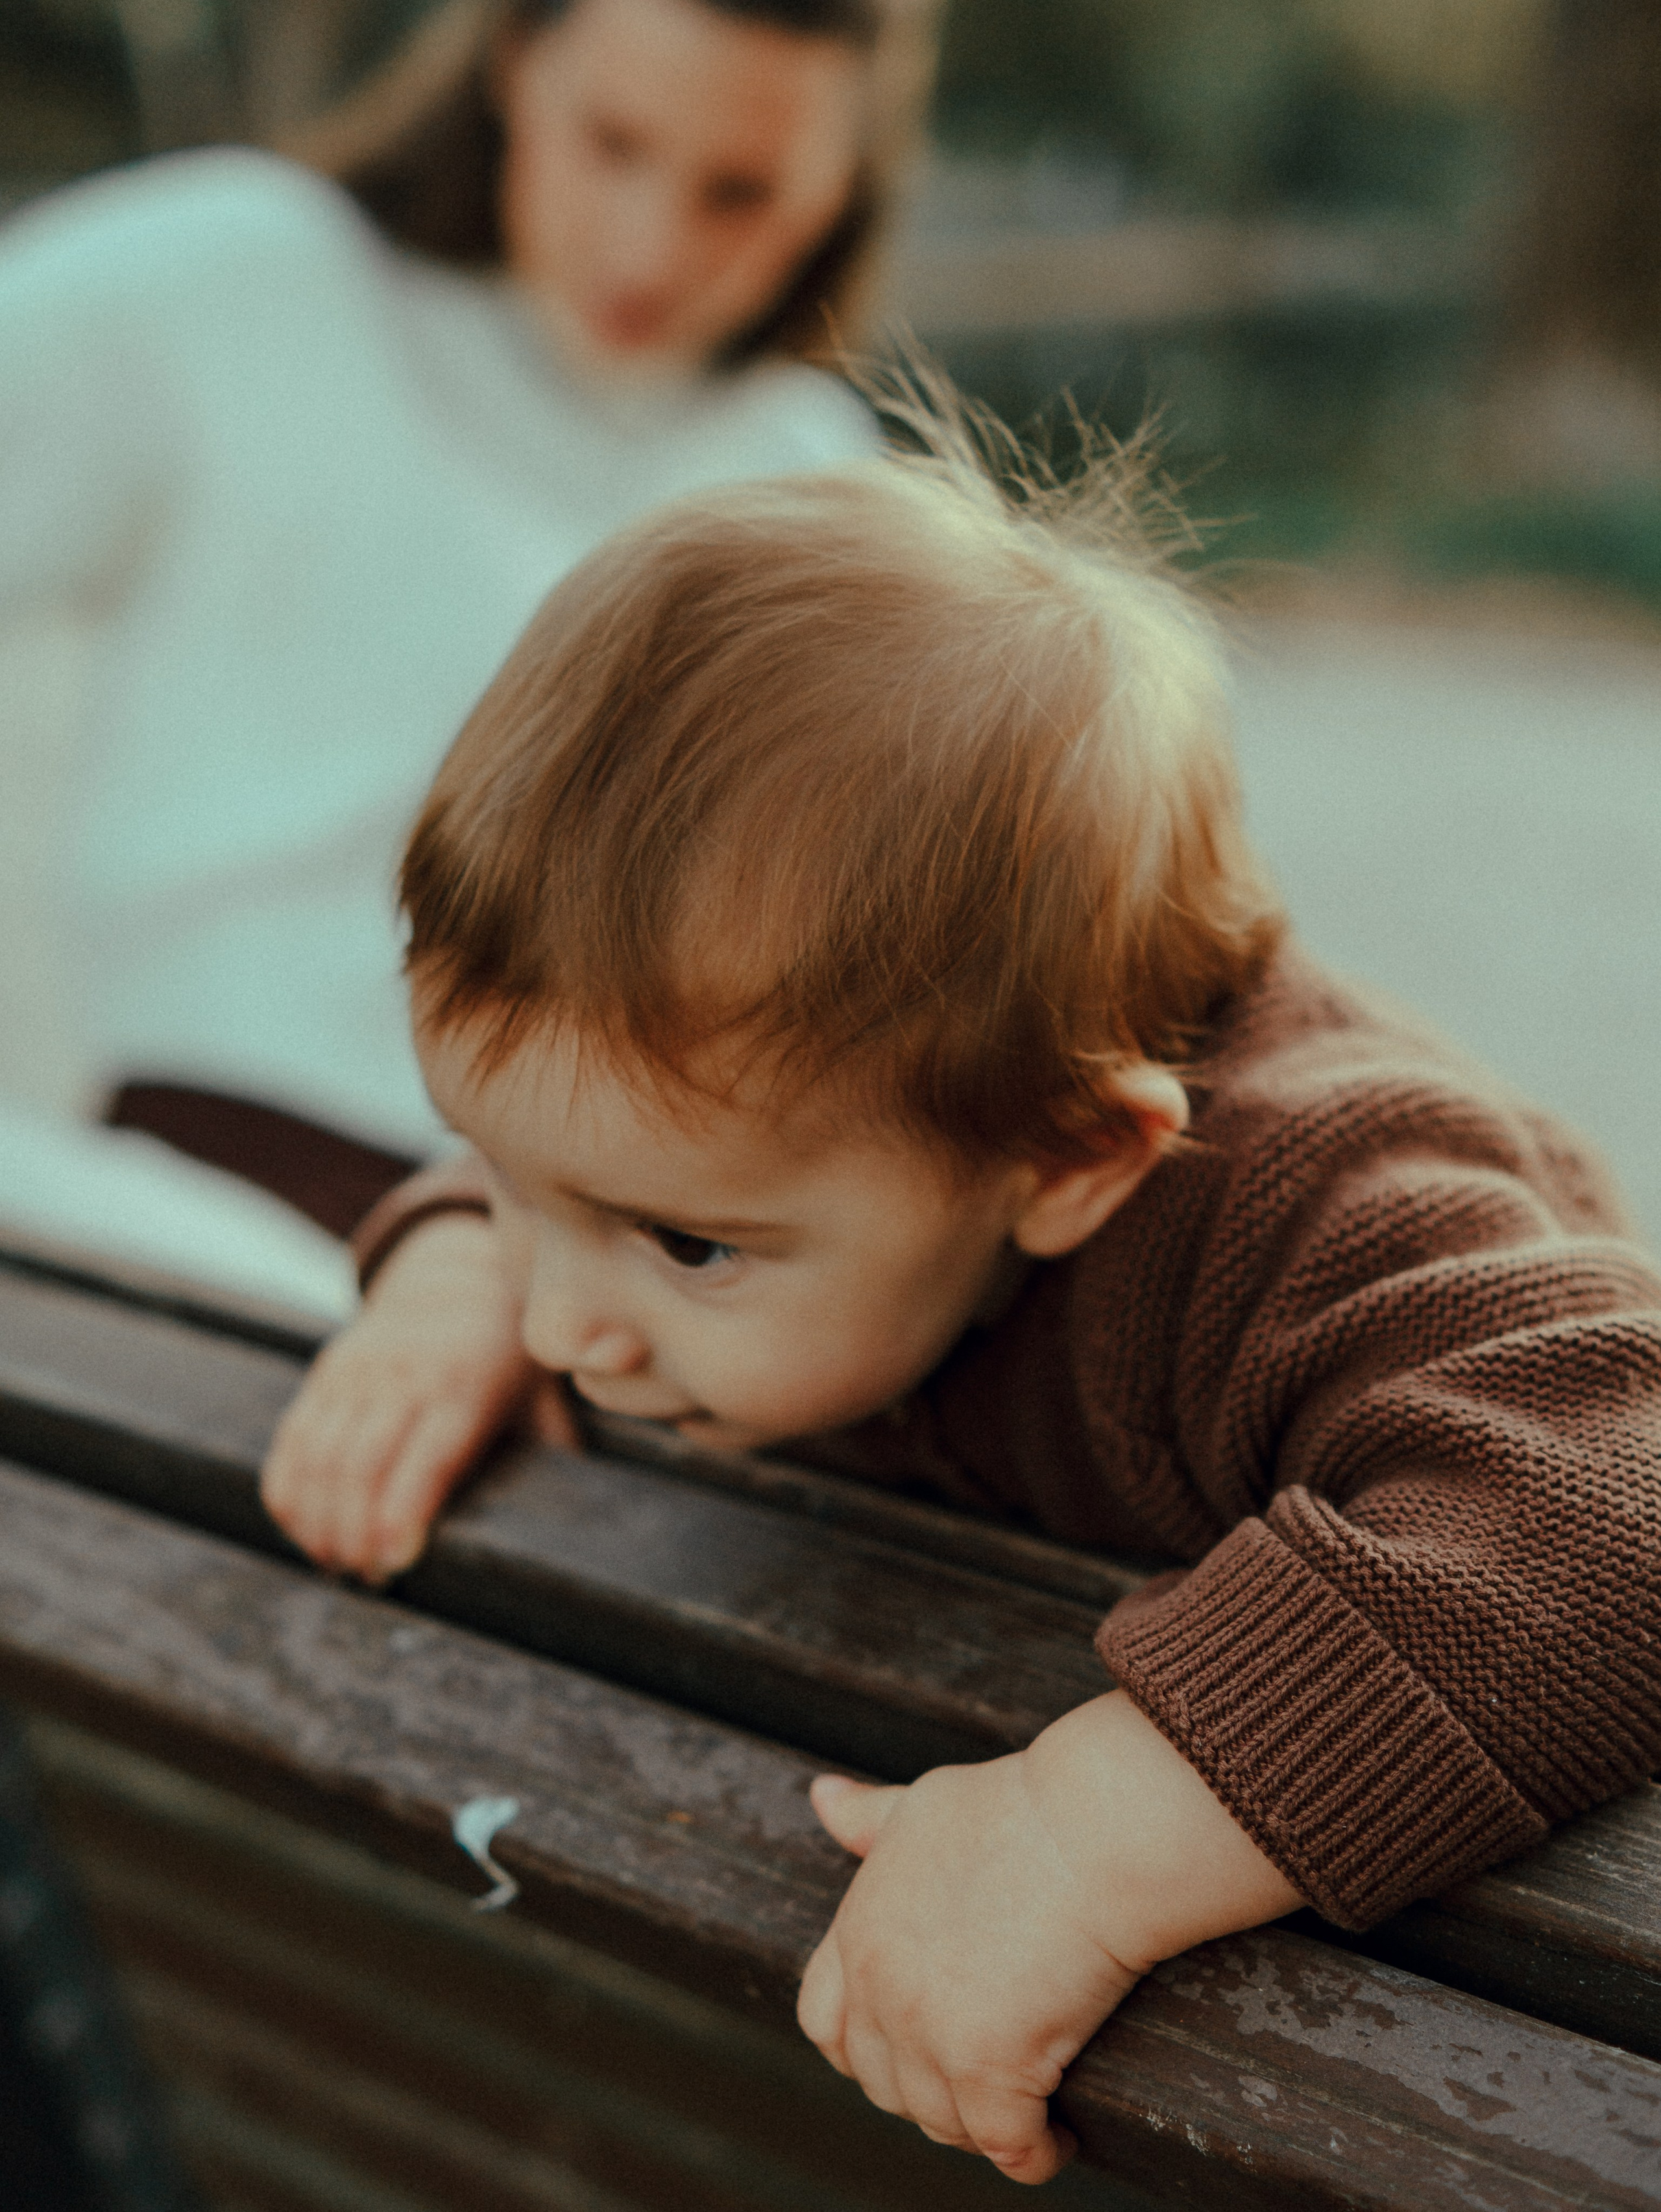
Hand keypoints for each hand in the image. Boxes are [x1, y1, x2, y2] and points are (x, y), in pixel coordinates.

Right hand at [261, 1211, 567, 1580]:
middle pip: (362, 1466)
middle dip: (355, 1533)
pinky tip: (301, 1529)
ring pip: (320, 1456)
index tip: (394, 1564)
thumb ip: (555, 1450)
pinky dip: (287, 1491)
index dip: (402, 1514)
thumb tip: (585, 1514)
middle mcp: (404, 1374)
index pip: (426, 1458)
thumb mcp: (541, 1395)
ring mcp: (358, 1371)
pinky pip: (292, 1439)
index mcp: (465, 1385)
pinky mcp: (326, 1373)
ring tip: (335, 1564)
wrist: (459, 1277)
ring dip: (318, 1521)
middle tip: (366, 1580)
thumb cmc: (510, 1358)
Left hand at [798, 1692, 1301, 2182]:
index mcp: (860, 1929)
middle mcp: (879, 1985)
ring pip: (943, 2122)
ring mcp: (928, 2031)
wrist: (1091, 1825)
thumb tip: (822, 1797)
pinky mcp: (989, 2066)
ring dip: (981, 2127)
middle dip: (929, 2090)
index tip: (916, 2048)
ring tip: (1026, 2110)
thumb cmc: (1020, 1807)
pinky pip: (1006, 2147)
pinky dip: (1033, 2154)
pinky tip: (1061, 2137)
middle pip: (883, 2082)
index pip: (823, 2021)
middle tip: (985, 2082)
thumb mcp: (924, 1807)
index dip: (865, 2044)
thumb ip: (870, 1820)